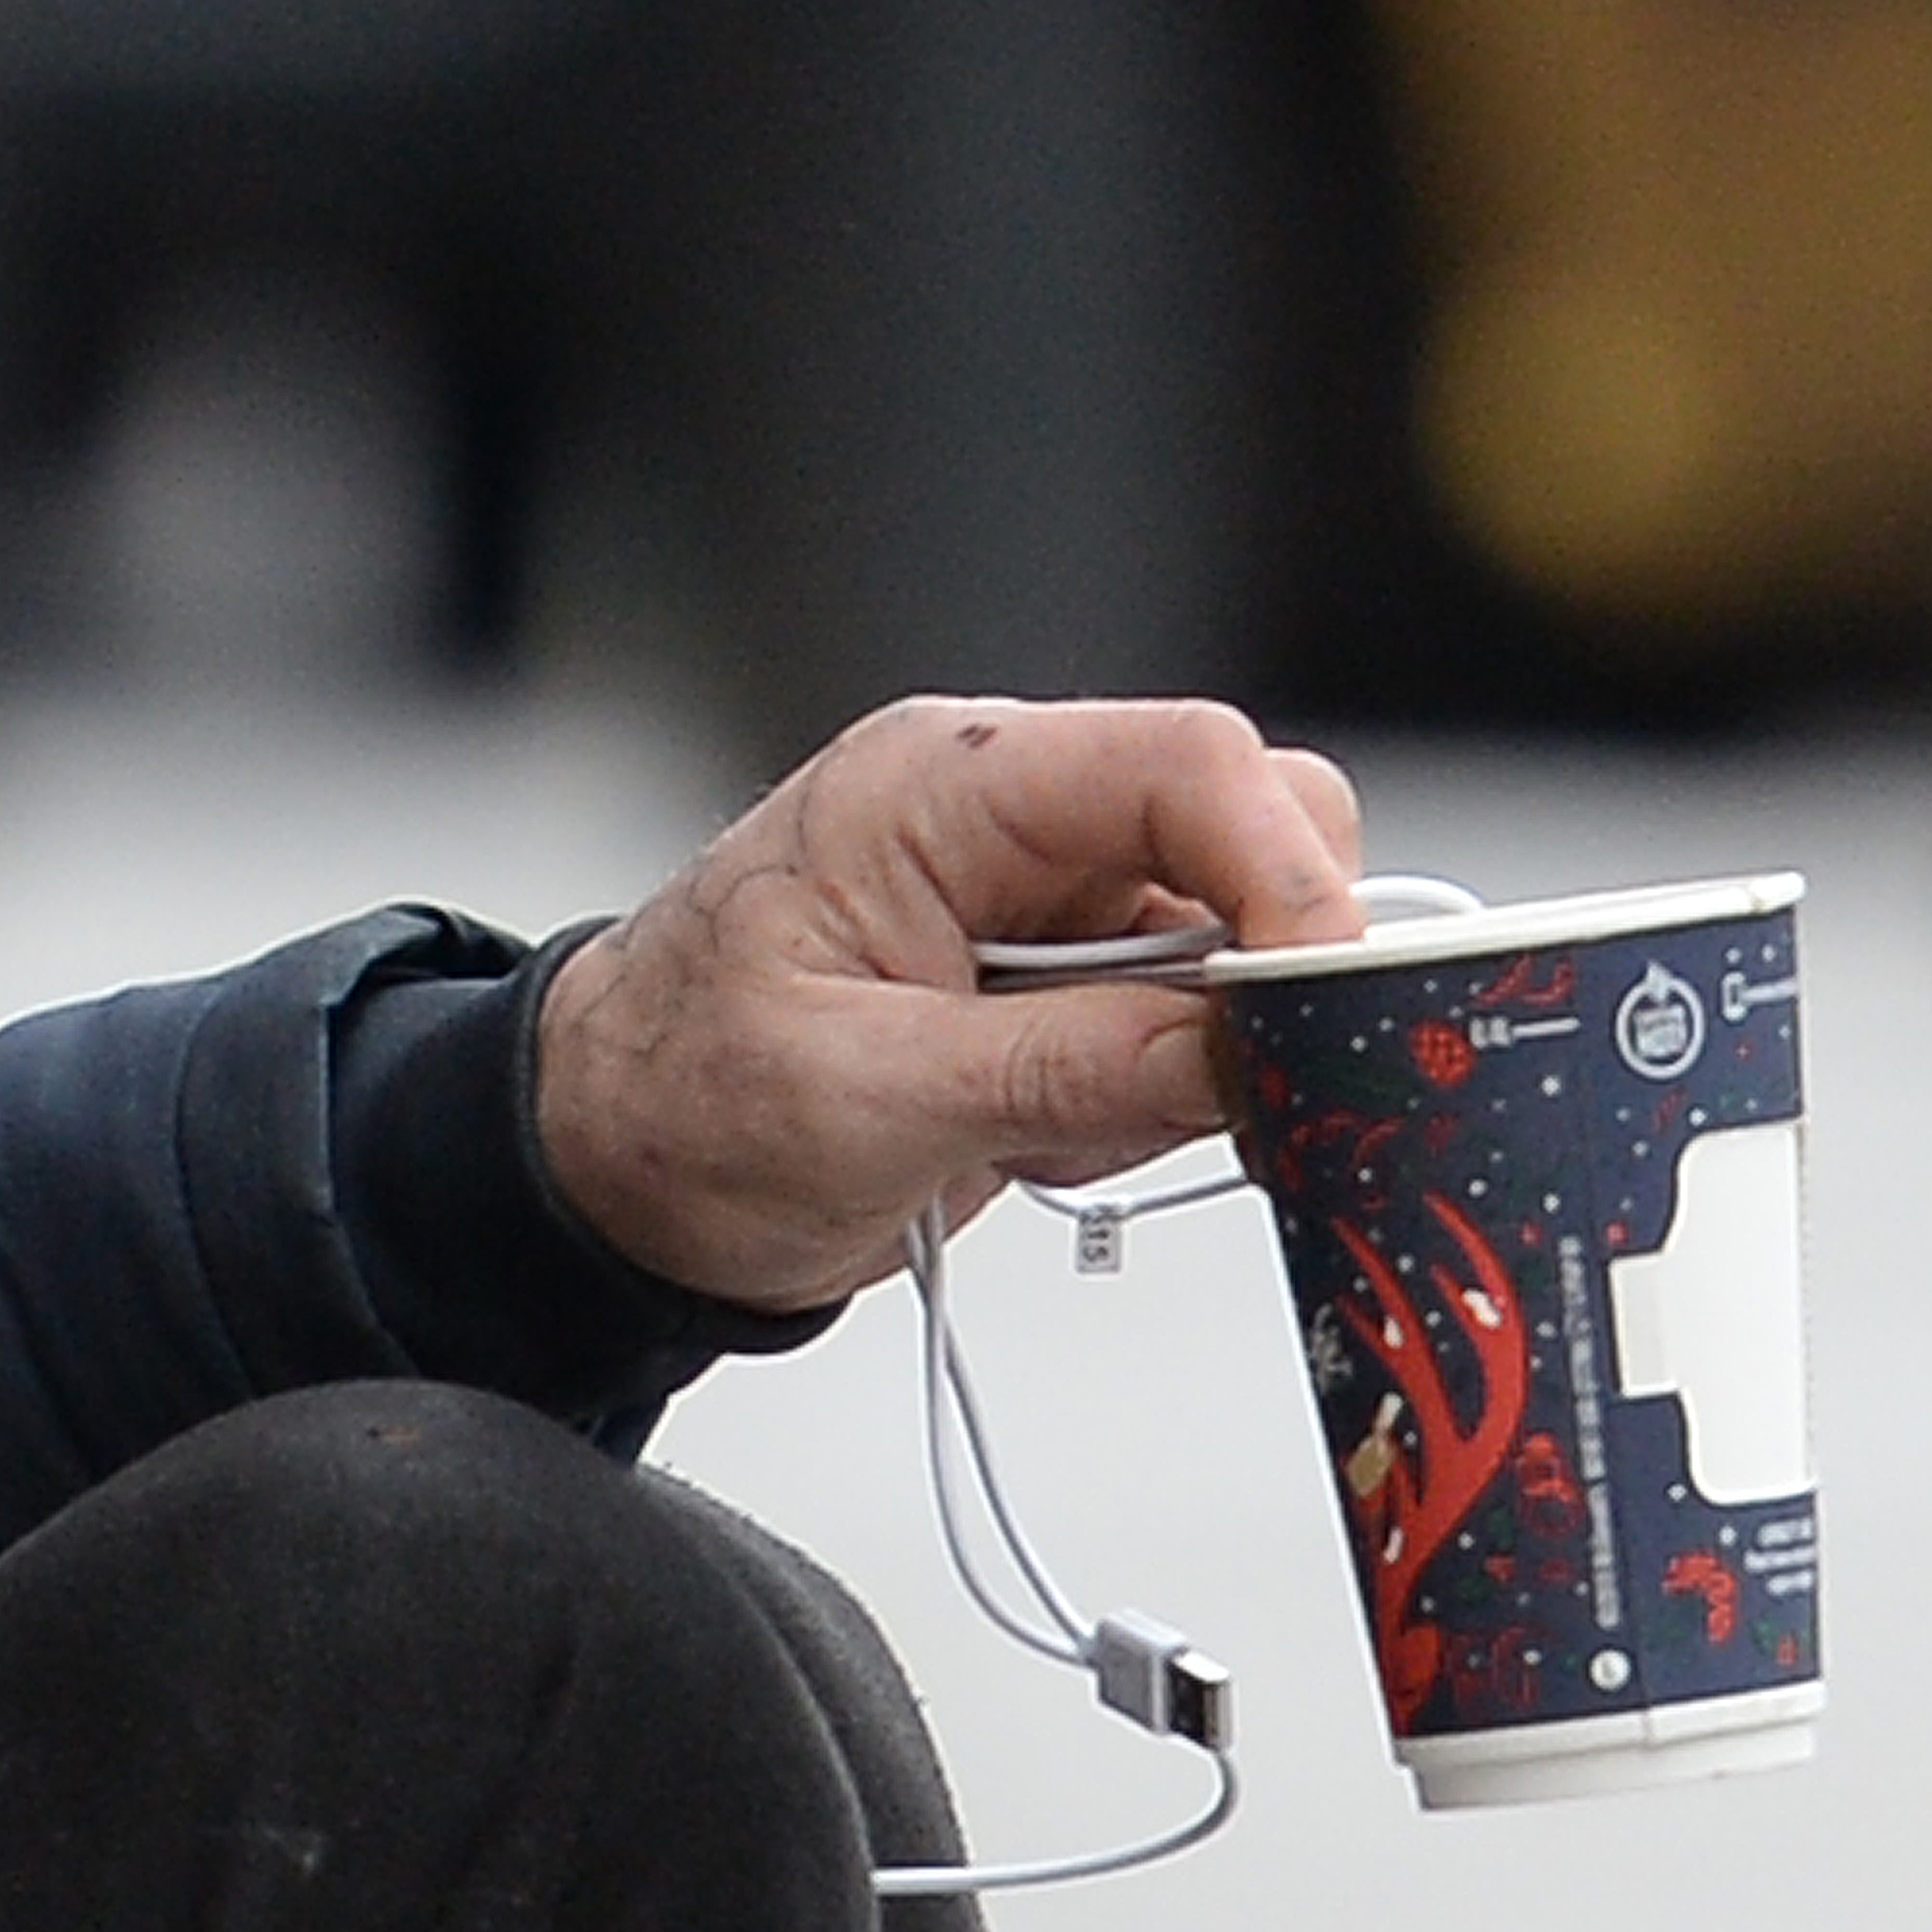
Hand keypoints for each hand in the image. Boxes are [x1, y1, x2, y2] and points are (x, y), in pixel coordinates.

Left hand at [534, 697, 1367, 1314]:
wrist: (610, 1168)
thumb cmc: (678, 1102)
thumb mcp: (859, 1100)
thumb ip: (1063, 1073)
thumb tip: (1243, 1053)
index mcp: (939, 787)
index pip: (1185, 763)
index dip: (1285, 871)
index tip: (1322, 997)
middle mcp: (1008, 818)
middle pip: (1247, 831)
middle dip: (1252, 974)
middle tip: (1191, 1092)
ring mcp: (1045, 903)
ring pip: (1237, 945)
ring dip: (1189, 1062)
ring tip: (1038, 1134)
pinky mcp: (1064, 987)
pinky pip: (1192, 1029)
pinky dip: (1154, 1104)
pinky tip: (1033, 1143)